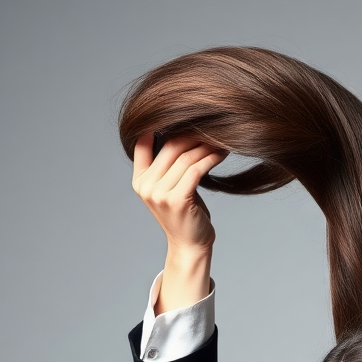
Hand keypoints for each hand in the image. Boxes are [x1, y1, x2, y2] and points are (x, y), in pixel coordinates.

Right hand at [132, 134, 227, 312]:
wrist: (190, 245)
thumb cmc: (186, 215)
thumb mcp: (171, 187)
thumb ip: (169, 165)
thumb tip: (185, 130)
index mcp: (140, 180)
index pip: (142, 141)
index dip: (162, 125)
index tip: (185, 115)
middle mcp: (145, 186)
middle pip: (169, 146)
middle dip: (193, 133)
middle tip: (213, 125)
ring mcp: (159, 193)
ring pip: (185, 157)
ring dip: (206, 145)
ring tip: (221, 139)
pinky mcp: (176, 200)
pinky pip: (195, 170)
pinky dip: (210, 159)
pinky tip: (222, 153)